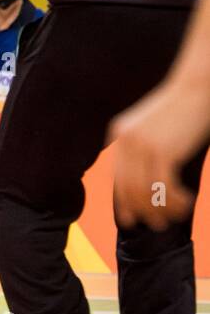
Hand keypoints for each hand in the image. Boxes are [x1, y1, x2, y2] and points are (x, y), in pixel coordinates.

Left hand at [110, 80, 209, 230]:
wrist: (197, 89)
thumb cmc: (181, 110)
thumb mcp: (152, 127)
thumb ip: (143, 147)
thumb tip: (144, 180)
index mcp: (119, 135)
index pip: (117, 177)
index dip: (123, 203)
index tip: (131, 221)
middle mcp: (125, 141)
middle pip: (129, 189)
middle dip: (144, 211)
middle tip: (161, 224)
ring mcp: (142, 146)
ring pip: (146, 191)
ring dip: (163, 209)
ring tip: (177, 216)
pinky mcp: (162, 150)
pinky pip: (164, 186)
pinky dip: (176, 200)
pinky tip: (187, 203)